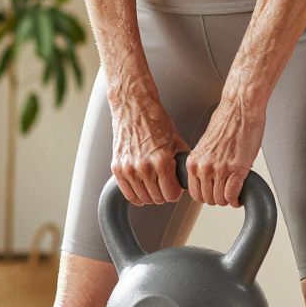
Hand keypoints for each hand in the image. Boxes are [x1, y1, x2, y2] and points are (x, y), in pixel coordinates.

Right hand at [109, 76, 188, 206]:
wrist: (134, 107)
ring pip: (143, 198)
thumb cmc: (155, 121)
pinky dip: (136, 195)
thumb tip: (188, 177)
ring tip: (154, 185)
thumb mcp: (177, 141)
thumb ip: (182, 162)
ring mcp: (129, 169)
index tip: (175, 188)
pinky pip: (128, 193)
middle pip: (157, 198)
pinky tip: (142, 190)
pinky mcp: (117, 168)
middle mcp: (144, 167)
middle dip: (164, 193)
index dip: (175, 192)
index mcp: (161, 161)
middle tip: (165, 185)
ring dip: (151, 195)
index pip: (171, 195)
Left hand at [188, 94, 265, 206]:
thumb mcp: (207, 144)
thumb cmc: (228, 121)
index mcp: (195, 160)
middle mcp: (204, 166)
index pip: (194, 192)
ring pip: (220, 199)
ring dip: (227, 200)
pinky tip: (239, 196)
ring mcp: (220, 169)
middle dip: (217, 199)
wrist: (241, 108)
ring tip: (233, 195)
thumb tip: (209, 176)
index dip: (205, 196)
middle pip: (206, 198)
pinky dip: (237, 199)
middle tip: (225, 195)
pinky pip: (232, 195)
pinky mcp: (237, 169)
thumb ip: (205, 161)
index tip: (212, 194)